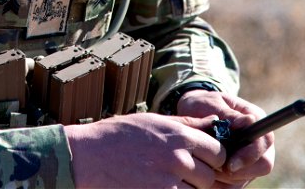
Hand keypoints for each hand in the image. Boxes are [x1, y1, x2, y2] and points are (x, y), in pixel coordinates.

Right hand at [65, 112, 225, 188]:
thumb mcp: (153, 121)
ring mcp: (168, 183)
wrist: (87, 157)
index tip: (201, 160)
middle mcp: (178, 159)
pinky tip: (157, 186)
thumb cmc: (117, 136)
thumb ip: (186, 124)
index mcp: (179, 136)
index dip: (212, 157)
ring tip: (166, 180)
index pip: (218, 152)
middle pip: (210, 176)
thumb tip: (214, 122)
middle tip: (180, 173)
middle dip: (201, 177)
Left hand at [176, 90, 275, 187]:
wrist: (191, 112)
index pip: (264, 141)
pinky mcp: (241, 171)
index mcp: (256, 119)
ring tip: (206, 166)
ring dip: (226, 178)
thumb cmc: (202, 104)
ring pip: (247, 178)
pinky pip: (234, 185)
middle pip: (262, 165)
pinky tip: (207, 173)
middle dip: (238, 171)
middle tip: (214, 168)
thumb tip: (249, 121)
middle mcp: (259, 141)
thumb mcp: (212, 104)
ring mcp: (251, 158)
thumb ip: (229, 114)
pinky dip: (220, 183)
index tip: (230, 164)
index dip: (250, 155)